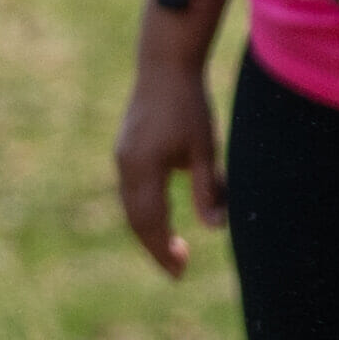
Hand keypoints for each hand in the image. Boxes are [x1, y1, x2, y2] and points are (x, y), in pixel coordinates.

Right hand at [113, 13, 224, 274]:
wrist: (164, 66)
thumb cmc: (189, 106)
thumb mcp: (204, 149)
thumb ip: (208, 189)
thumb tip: (215, 229)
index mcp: (144, 168)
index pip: (151, 222)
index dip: (163, 250)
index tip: (179, 273)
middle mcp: (126, 166)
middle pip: (136, 220)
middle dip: (155, 247)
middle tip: (177, 270)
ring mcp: (123, 158)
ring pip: (130, 207)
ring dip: (149, 231)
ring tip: (172, 248)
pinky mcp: (126, 150)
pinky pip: (130, 192)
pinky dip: (144, 212)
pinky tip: (161, 217)